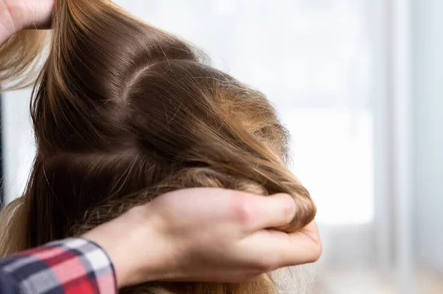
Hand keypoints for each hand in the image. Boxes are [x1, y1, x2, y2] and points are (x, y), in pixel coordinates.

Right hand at [82, 188, 321, 287]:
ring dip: (254, 214)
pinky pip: (236, 238)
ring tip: (234, 196)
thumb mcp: (244, 209)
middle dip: (279, 212)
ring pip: (260, 238)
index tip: (287, 197)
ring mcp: (231, 262)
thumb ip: (279, 210)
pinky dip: (234, 220)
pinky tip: (215, 207)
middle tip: (258, 190)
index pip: (311, 247)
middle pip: (286, 242)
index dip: (308, 220)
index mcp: (267, 256)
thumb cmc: (189, 226)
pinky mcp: (212, 256)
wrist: (143, 242)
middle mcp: (253, 264)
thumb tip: (298, 208)